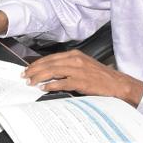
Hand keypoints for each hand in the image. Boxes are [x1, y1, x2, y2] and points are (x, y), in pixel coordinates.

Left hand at [22, 50, 142, 105]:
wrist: (118, 84)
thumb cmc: (101, 77)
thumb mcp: (84, 66)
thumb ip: (68, 67)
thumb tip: (50, 73)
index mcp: (75, 55)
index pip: (50, 58)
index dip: (37, 64)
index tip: (28, 69)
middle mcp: (75, 60)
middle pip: (49, 63)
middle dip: (34, 70)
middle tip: (24, 76)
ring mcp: (79, 70)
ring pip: (53, 71)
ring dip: (39, 77)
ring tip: (30, 82)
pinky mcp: (82, 81)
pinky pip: (63, 82)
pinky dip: (51, 84)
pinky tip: (44, 87)